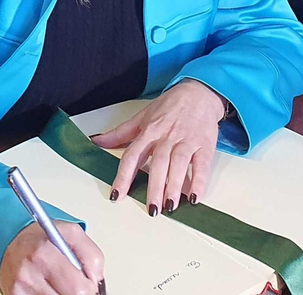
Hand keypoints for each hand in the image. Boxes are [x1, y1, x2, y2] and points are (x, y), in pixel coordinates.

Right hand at [0, 221, 103, 294]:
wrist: (10, 243)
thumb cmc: (41, 239)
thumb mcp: (71, 233)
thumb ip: (91, 255)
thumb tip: (96, 280)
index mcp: (43, 253)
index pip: (79, 289)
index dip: (88, 288)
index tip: (86, 282)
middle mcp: (28, 274)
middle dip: (77, 293)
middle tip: (73, 284)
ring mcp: (20, 290)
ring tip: (59, 284)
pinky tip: (48, 289)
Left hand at [91, 79, 226, 215]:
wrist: (199, 92)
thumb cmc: (169, 106)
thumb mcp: (142, 116)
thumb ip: (120, 133)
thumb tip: (97, 141)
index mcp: (149, 132)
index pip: (132, 155)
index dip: (123, 176)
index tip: (117, 195)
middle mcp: (167, 137)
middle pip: (158, 163)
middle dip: (154, 187)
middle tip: (151, 209)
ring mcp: (186, 141)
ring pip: (178, 164)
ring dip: (174, 186)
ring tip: (170, 206)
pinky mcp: (205, 145)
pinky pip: (202, 165)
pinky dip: (199, 181)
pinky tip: (195, 196)